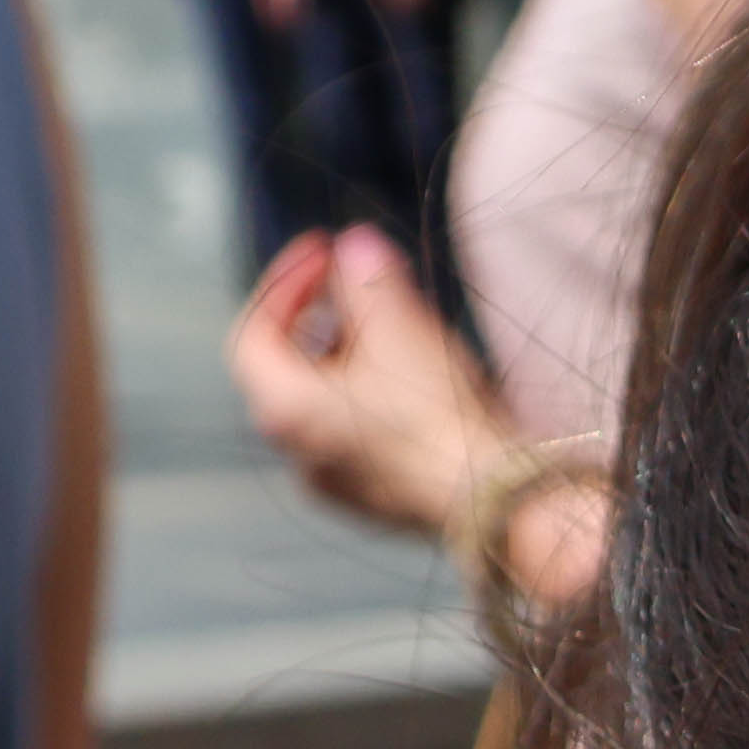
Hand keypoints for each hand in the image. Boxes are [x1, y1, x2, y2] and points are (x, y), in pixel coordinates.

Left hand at [227, 227, 517, 541]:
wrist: (494, 499)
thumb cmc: (437, 416)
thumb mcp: (399, 327)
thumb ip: (367, 276)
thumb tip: (356, 246)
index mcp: (284, 411)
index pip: (254, 331)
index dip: (284, 281)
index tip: (326, 251)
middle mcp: (298, 455)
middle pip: (291, 368)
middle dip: (323, 316)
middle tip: (361, 283)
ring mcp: (337, 484)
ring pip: (328, 403)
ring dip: (351, 356)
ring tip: (397, 328)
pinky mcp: (378, 502)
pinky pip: (360, 435)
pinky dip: (374, 397)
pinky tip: (417, 381)